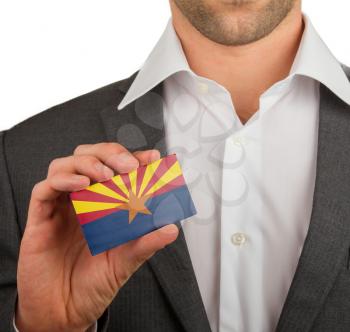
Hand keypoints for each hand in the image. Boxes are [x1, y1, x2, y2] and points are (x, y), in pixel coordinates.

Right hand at [16, 143, 178, 331]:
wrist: (65, 311)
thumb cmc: (94, 283)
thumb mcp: (126, 261)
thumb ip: (146, 243)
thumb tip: (172, 228)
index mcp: (103, 204)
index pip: (116, 169)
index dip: (133, 158)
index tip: (151, 158)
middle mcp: (82, 200)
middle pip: (89, 156)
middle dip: (110, 154)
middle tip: (128, 166)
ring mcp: (61, 207)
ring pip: (65, 165)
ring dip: (87, 162)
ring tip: (105, 175)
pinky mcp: (40, 218)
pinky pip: (44, 189)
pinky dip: (62, 180)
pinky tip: (80, 184)